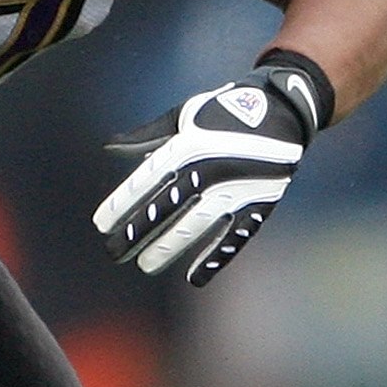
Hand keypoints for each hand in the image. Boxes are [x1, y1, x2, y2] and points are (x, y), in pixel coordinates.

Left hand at [92, 62, 319, 286]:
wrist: (285, 109)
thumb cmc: (225, 111)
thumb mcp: (184, 116)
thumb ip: (147, 137)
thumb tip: (110, 149)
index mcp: (189, 145)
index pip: (148, 181)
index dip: (123, 204)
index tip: (101, 225)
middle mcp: (211, 168)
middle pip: (167, 207)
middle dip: (137, 232)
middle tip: (113, 251)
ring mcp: (237, 188)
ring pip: (196, 225)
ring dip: (169, 247)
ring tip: (145, 264)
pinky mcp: (260, 203)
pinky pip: (235, 236)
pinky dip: (216, 257)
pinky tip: (195, 277)